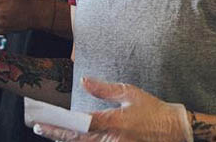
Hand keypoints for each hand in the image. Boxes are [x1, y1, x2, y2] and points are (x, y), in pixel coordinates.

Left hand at [34, 77, 192, 141]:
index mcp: (113, 122)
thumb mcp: (131, 94)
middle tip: (39, 128)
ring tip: (53, 133)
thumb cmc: (155, 111)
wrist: (176, 132)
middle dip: (56, 134)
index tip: (41, 122)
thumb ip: (105, 89)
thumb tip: (84, 81)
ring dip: (69, 140)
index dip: (58, 124)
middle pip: (76, 140)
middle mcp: (112, 140)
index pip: (78, 124)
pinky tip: (75, 139)